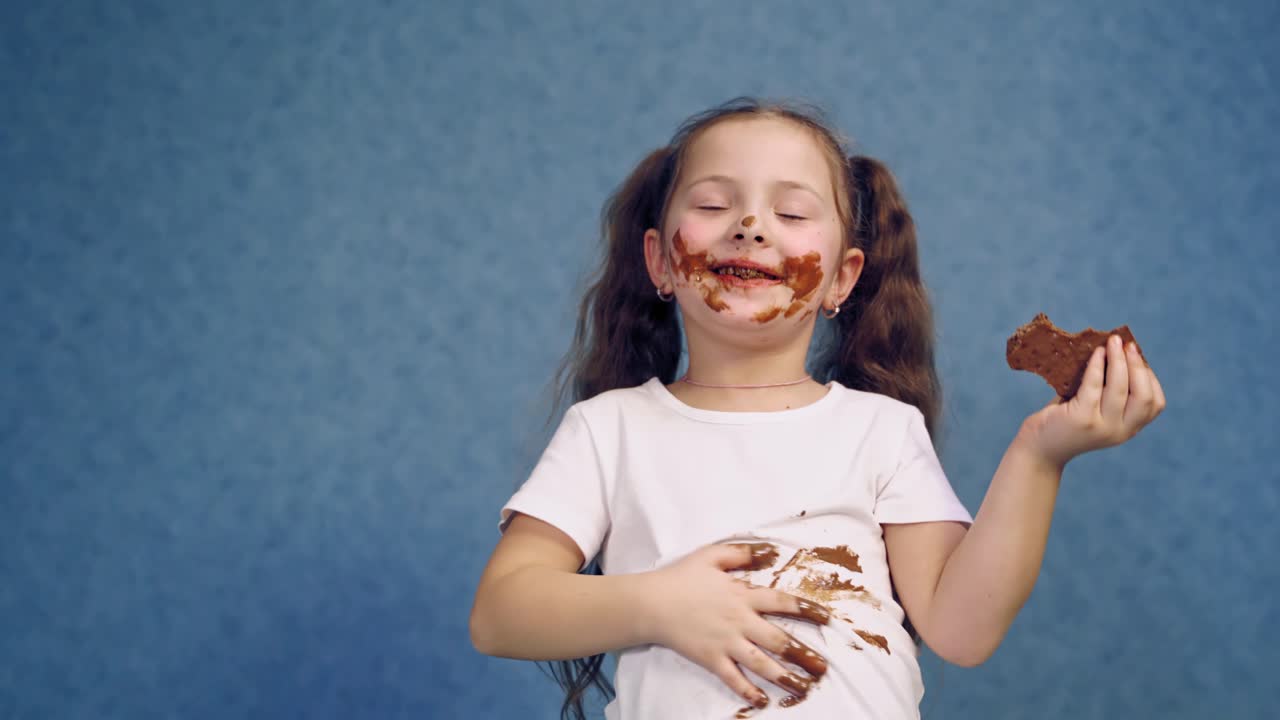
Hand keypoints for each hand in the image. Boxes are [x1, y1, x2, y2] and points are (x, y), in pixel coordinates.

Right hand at [640, 543, 830, 709]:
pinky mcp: (711, 659)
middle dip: (804, 654)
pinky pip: (733, 678)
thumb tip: (765, 552)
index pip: (782, 602)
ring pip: (761, 663)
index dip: (807, 610)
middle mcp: (739, 621)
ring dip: (784, 677)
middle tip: (823, 667)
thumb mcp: (710, 556)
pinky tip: (763, 701)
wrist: (652, 603)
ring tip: (804, 688)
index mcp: (742, 595)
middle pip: (779, 640)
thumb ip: (739, 554)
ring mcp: (726, 643)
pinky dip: (748, 691)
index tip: (828, 619)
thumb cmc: (681, 577)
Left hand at [1018, 334, 1166, 468]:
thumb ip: (1109, 390)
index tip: (1139, 358)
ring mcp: (1102, 427)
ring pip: (1120, 388)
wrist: (1039, 448)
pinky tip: (1096, 353)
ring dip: (1118, 360)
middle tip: (1127, 344)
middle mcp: (1120, 431)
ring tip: (1112, 342)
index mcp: (1128, 429)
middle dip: (1138, 366)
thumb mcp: (1096, 408)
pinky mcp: (1082, 419)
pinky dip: (1097, 365)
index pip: (1155, 404)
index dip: (1150, 378)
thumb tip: (1118, 350)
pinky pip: (1094, 385)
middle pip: (1143, 395)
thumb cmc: (1066, 421)